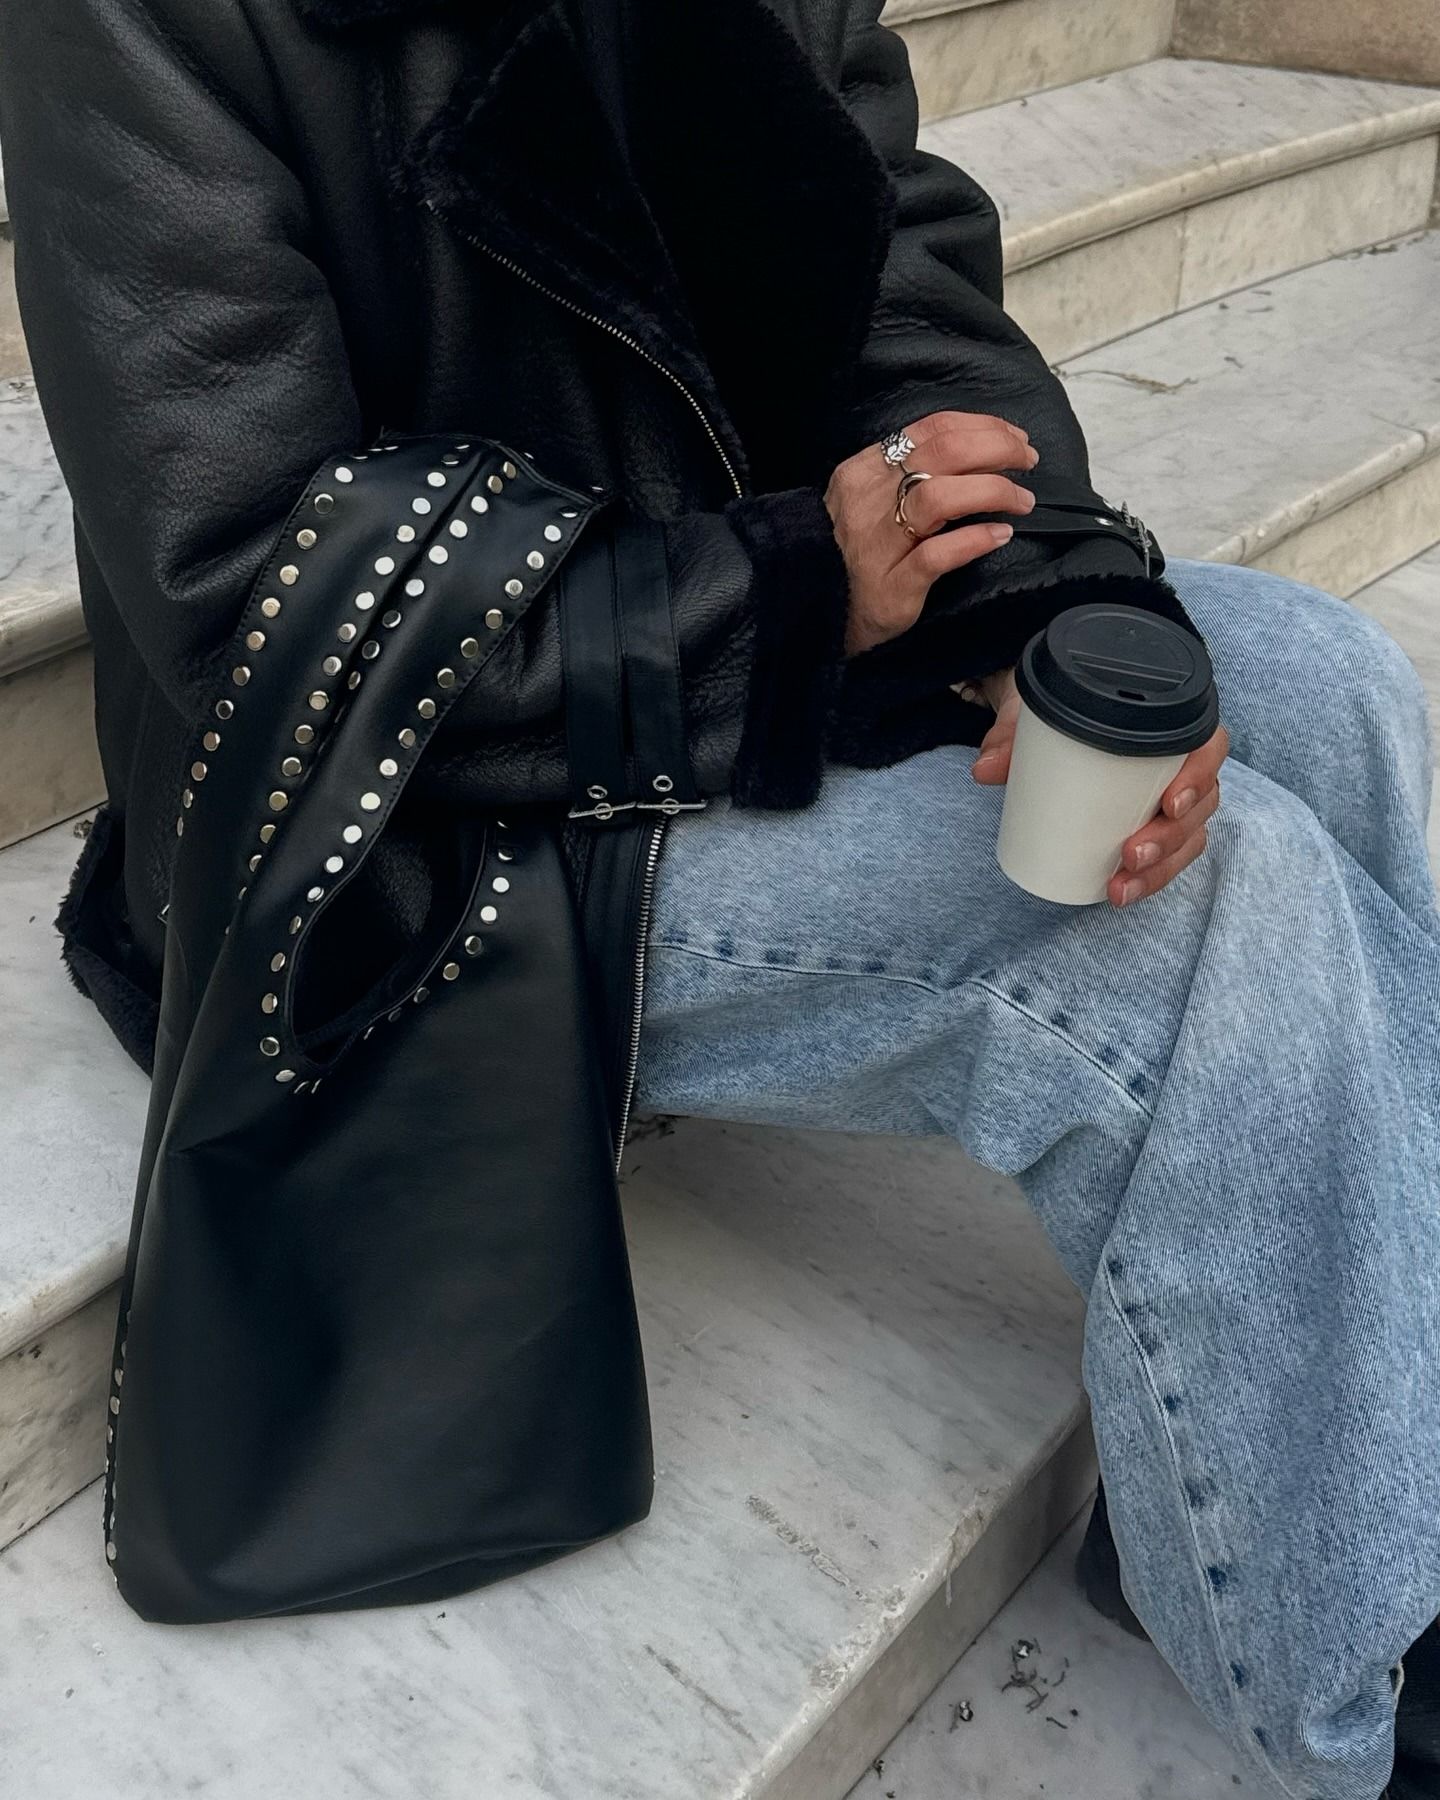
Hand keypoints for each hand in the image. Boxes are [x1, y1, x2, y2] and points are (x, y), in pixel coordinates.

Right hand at [825, 411, 1039, 657]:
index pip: (931, 430)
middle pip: (941, 454)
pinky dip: (974, 540)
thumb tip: (975, 453)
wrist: (817, 610)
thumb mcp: (870, 500)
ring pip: (938, 497)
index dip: (981, 427)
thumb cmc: (853, 553)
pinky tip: (1000, 535)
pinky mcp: (891, 585)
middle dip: (996, 449)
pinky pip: (937, 555)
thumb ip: (908, 475)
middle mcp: (869, 500)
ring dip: (992, 491)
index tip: (1013, 437)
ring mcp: (879, 543)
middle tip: (1027, 461)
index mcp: (865, 471)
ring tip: (1022, 500)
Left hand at [969, 667, 1229, 906]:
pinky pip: (1167, 857)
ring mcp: (1172, 799)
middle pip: (1201, 805)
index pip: (1209, 747)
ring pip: (1187, 838)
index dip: (1201, 777)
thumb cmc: (1059, 713)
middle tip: (1132, 854)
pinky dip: (1148, 879)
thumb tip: (984, 770)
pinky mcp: (1155, 826)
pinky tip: (1120, 894)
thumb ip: (1011, 735)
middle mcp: (1181, 764)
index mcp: (1170, 725)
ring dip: (1160, 870)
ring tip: (1121, 887)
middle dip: (1171, 838)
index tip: (1171, 802)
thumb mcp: (1036, 714)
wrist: (1049, 725)